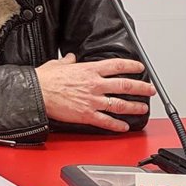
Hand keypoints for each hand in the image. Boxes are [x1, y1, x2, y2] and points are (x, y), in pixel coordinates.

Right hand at [35, 53, 154, 131]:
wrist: (36, 93)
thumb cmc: (45, 79)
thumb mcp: (57, 64)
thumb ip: (67, 61)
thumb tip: (70, 58)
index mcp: (89, 70)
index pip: (117, 65)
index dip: (132, 66)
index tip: (140, 67)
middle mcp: (94, 85)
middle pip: (125, 85)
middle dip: (141, 88)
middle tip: (150, 90)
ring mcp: (92, 101)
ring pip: (120, 104)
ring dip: (134, 107)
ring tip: (143, 108)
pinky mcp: (87, 115)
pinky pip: (106, 121)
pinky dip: (117, 125)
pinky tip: (124, 127)